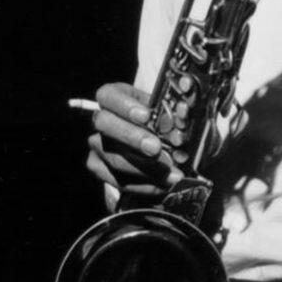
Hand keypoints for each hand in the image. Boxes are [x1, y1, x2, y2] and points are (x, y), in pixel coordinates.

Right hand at [85, 82, 178, 202]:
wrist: (156, 140)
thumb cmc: (161, 118)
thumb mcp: (164, 108)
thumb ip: (171, 111)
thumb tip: (184, 113)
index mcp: (113, 97)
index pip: (108, 96)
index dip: (124, 106)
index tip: (146, 116)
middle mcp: (101, 120)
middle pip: (106, 125)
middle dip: (132, 137)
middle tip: (155, 148)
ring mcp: (98, 145)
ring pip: (114, 158)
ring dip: (145, 167)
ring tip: (172, 173)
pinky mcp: (100, 168)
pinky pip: (119, 180)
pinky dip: (146, 185)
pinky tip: (165, 184)